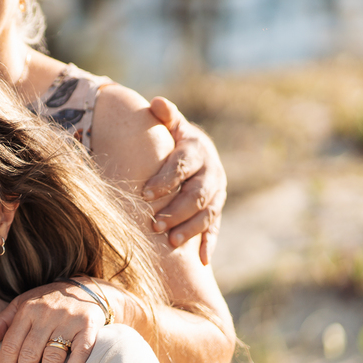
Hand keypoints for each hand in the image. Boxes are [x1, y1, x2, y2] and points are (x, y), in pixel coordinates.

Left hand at [0, 281, 122, 362]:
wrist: (85, 289)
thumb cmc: (47, 302)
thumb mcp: (22, 304)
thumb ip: (2, 323)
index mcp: (27, 310)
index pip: (11, 344)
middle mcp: (46, 315)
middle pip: (30, 352)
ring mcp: (68, 321)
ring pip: (53, 354)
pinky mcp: (89, 327)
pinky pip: (81, 350)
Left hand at [144, 96, 225, 264]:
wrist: (195, 151)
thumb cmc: (173, 139)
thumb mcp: (170, 125)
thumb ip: (165, 116)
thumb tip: (157, 102)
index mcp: (198, 150)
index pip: (183, 166)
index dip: (165, 179)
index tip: (145, 192)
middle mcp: (212, 172)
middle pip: (197, 194)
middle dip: (176, 210)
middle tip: (154, 224)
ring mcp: (217, 193)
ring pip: (207, 214)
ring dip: (190, 229)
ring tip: (170, 242)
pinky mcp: (217, 209)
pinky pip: (215, 228)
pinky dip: (209, 244)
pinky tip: (201, 260)